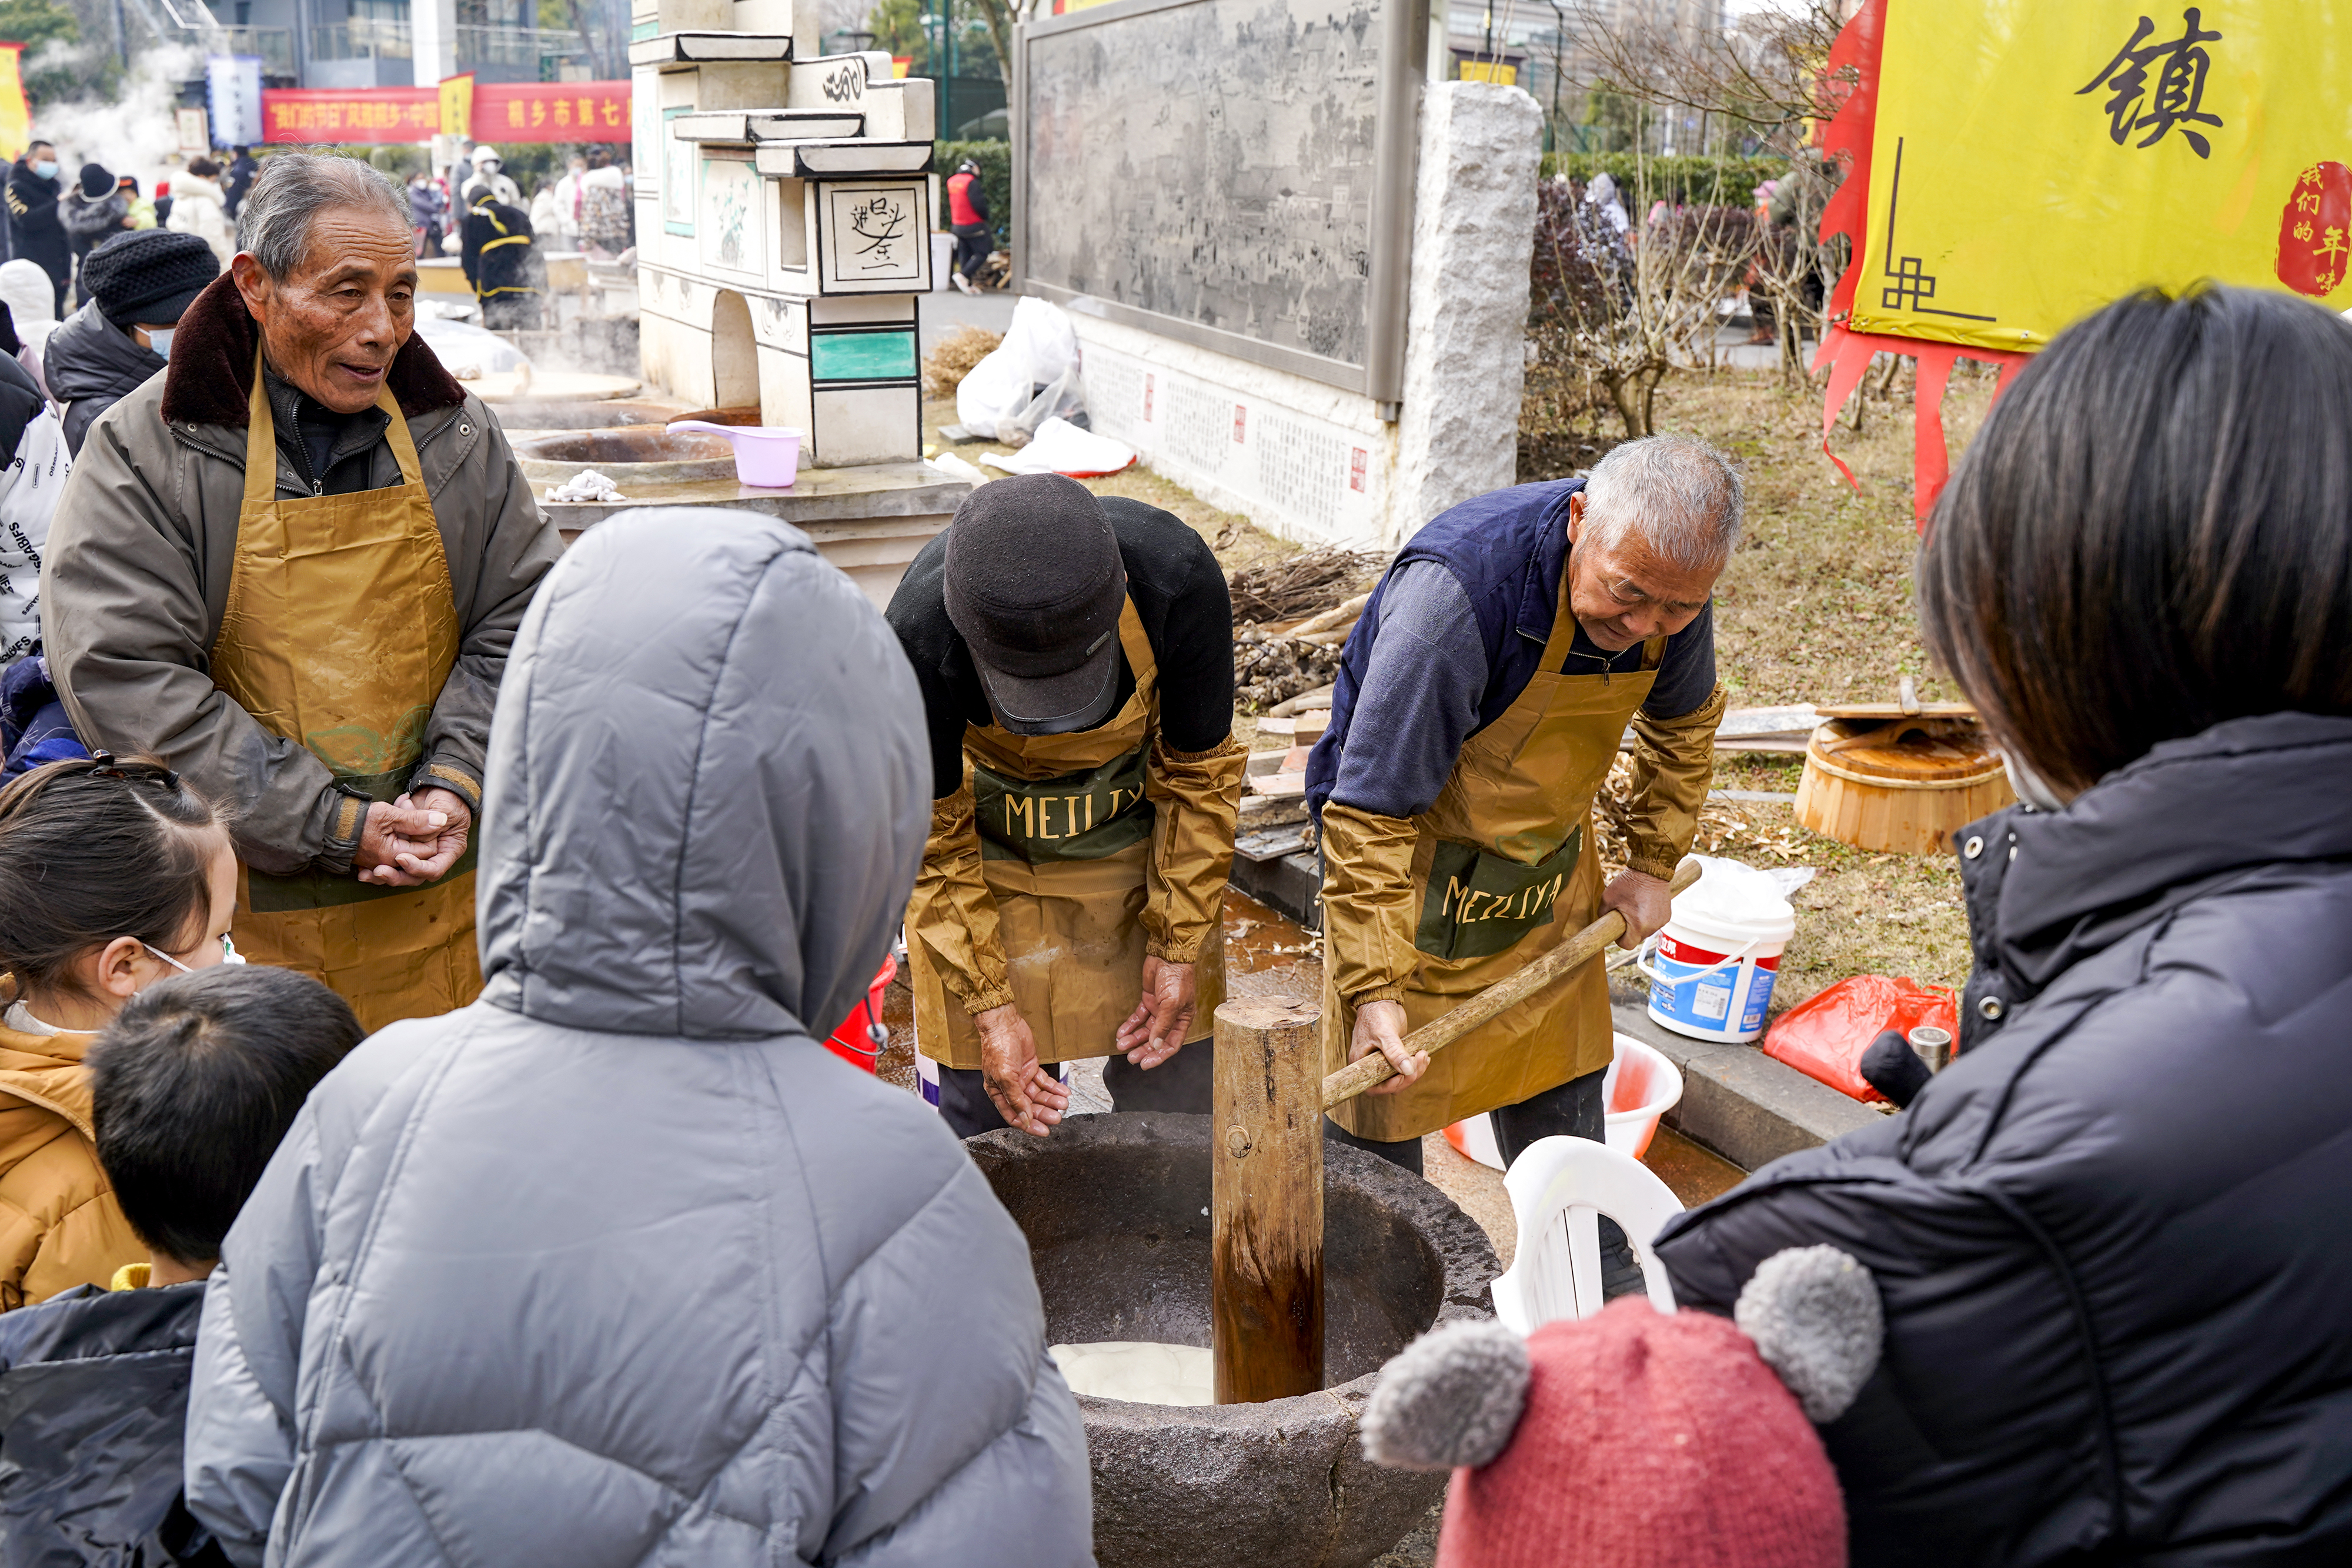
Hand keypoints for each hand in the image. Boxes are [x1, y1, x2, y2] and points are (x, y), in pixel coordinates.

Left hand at [353, 788, 470, 886]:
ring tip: (365, 873)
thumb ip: (435, 817)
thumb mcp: (444, 807)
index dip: (418, 867)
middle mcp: (433, 857)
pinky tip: (361, 869)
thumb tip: (437, 821)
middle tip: (379, 871)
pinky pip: (390, 865)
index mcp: (449, 850)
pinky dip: (376, 867)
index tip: (401, 857)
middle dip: (396, 876)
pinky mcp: (403, 849)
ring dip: (383, 875)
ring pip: (400, 874)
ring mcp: (417, 854)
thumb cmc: (448, 799)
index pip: (435, 869)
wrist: (438, 789)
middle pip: (415, 877)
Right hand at [974, 1003, 1068, 1136]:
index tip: (1043, 1131)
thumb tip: (1024, 1118)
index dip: (1028, 1125)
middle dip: (1043, 1113)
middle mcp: (1010, 1088)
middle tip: (1057, 1118)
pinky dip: (1055, 1088)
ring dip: (1051, 1101)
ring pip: (1039, 1095)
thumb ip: (1015, 1099)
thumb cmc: (997, 1047)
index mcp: (998, 1093)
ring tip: (1063, 1103)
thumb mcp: (1005, 1076)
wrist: (1004, 1024)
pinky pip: (1045, 1082)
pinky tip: (1063, 1092)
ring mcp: (1022, 1078)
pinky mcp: (1032, 1068)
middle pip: (1029, 1107)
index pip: (1014, 1116)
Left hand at [1113, 957, 1197, 1068]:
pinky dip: (1129, 1025)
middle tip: (1131, 1057)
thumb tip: (1157, 1046)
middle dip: (1143, 1049)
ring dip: (1134, 1038)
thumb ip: (1163, 1025)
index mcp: (1182, 1020)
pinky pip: (1137, 1017)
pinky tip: (1121, 1032)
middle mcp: (1171, 1017)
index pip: (1171, 1044)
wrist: (1167, 956)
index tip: (1145, 1064)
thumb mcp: (1172, 1004)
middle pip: (1156, 1040)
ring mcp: (1158, 1009)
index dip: (1159, 1056)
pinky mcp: (1147, 1001)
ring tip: (1122, 1045)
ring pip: (1145, 1030)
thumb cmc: (1177, 979)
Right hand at [1348, 999, 1426, 1095]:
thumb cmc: (1377, 1014)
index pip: (1373, 1087)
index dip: (1389, 1086)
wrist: (1382, 998)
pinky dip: (1415, 1065)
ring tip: (1423, 1056)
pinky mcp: (1394, 1055)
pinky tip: (1423, 1055)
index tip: (1402, 1076)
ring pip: (1400, 1077)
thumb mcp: (1385, 1033)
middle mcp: (1371, 1065)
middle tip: (1420, 1060)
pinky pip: (1405, 1068)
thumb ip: (1395, 1052)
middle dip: (1408, 1076)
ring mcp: (1383, 1061)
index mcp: (1361, 1063)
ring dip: (1415, 1070)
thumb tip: (1408, 1070)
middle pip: (1390, 1084)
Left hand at [1601, 868, 1673, 948]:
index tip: (1617, 930)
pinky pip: (1654, 923)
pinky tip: (1644, 906)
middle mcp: (1653, 926)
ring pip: (1646, 931)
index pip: (1627, 945)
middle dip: (1629, 931)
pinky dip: (1648, 919)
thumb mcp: (1607, 898)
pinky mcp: (1667, 915)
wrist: (1650, 870)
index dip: (1619, 940)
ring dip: (1639, 925)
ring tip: (1634, 908)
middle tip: (1624, 916)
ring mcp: (1662, 921)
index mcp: (1639, 925)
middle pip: (1637, 938)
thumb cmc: (1629, 883)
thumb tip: (1603, 921)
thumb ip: (1602, 914)